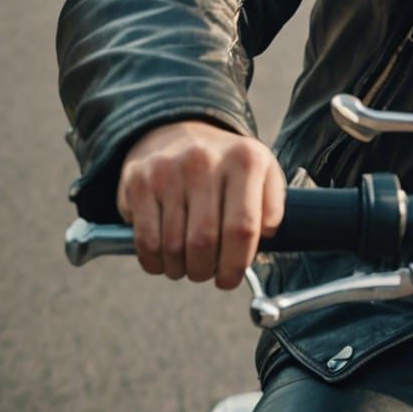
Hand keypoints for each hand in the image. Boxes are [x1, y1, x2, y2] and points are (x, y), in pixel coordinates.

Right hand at [116, 120, 285, 289]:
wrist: (178, 132)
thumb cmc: (226, 165)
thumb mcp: (261, 171)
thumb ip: (273, 203)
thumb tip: (268, 234)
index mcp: (245, 159)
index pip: (243, 226)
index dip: (236, 263)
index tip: (230, 279)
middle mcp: (206, 160)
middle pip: (204, 241)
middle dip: (205, 270)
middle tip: (207, 273)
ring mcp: (169, 170)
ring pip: (173, 246)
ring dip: (180, 269)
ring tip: (188, 265)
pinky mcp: (139, 182)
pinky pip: (146, 241)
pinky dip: (155, 262)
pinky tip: (164, 259)